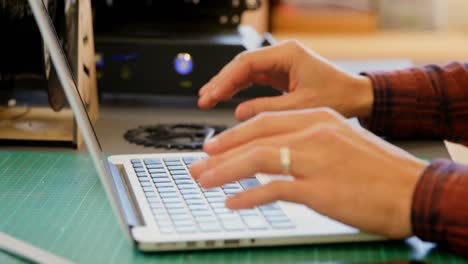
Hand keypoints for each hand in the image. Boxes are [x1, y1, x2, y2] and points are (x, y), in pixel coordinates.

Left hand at [190, 108, 427, 238]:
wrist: (412, 189)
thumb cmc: (377, 169)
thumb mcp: (340, 142)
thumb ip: (306, 143)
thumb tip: (273, 155)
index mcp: (318, 118)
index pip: (264, 122)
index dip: (233, 134)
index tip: (213, 145)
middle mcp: (313, 133)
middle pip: (254, 138)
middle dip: (220, 153)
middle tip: (197, 164)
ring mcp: (315, 160)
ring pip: (257, 159)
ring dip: (224, 172)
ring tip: (204, 181)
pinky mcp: (318, 189)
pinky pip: (273, 189)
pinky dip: (248, 195)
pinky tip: (233, 202)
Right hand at [198, 40, 373, 120]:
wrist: (356, 97)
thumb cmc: (337, 97)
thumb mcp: (300, 106)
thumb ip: (267, 109)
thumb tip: (239, 112)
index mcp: (288, 54)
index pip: (247, 63)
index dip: (225, 79)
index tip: (211, 95)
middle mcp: (282, 55)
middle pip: (242, 64)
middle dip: (221, 81)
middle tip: (204, 98)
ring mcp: (281, 63)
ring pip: (246, 71)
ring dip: (227, 85)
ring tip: (208, 98)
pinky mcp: (281, 74)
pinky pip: (254, 78)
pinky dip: (239, 88)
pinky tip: (227, 97)